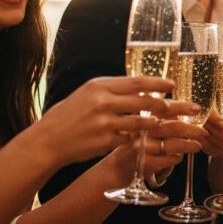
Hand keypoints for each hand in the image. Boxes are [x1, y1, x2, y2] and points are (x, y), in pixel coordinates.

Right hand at [35, 76, 173, 165]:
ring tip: (160, 123)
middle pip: (143, 101)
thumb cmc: (71, 114)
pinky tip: (143, 140)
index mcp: (100, 86)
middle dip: (162, 105)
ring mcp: (104, 122)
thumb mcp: (89, 93)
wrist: (49, 139)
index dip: (158, 83)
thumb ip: (113, 89)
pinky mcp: (104, 141)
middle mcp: (103, 102)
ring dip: (153, 123)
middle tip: (173, 106)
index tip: (172, 85)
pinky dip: (137, 139)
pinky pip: (129, 139)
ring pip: (140, 122)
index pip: (137, 82)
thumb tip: (141, 86)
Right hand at [141, 105, 206, 174]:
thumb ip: (160, 117)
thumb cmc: (134, 144)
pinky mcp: (143, 163)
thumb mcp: (144, 127)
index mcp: (142, 117)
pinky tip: (179, 157)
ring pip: (172, 144)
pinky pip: (167, 160)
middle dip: (192, 129)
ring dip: (188, 145)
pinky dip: (176, 158)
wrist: (116, 167)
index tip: (197, 108)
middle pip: (172, 127)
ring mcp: (141, 147)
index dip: (182, 107)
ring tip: (198, 146)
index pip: (164, 108)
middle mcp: (141, 130)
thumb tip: (186, 109)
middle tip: (204, 132)